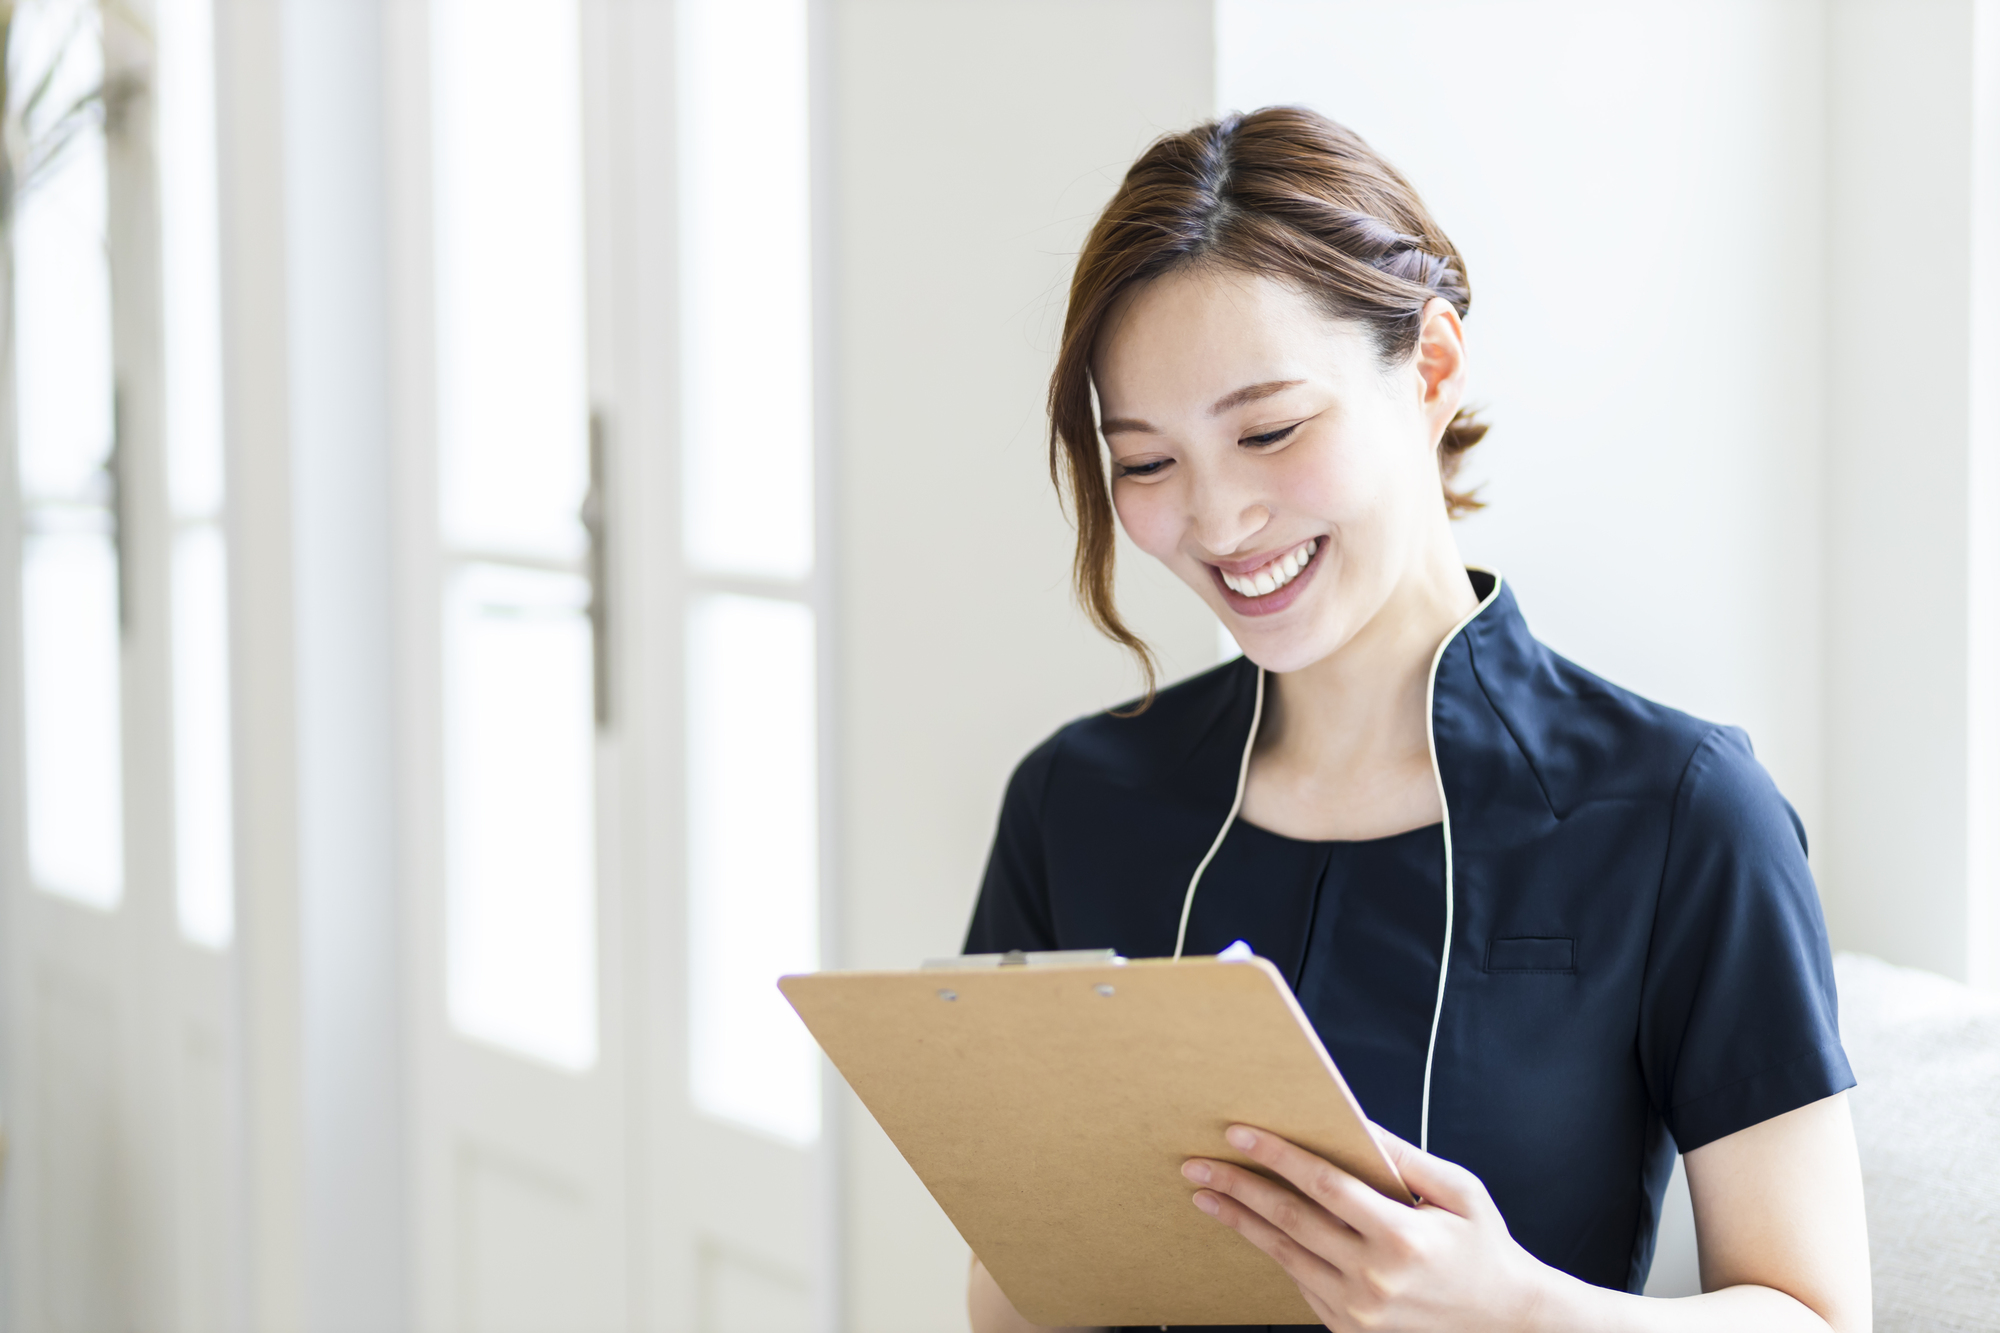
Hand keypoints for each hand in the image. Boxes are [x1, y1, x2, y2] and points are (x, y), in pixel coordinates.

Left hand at [1182, 1123, 1556, 1331]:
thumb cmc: (1485, 1247)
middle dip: (1237, 1188)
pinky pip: (1301, 1283)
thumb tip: (1356, 1123)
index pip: (1323, 1185)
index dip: (1277, 1156)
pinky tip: (1252, 1228)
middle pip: (1289, 1220)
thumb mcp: (1459, 1192)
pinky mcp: (1350, 1329)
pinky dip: (1274, 1252)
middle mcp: (1374, 1276)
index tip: (1239, 1133)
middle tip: (1197, 1165)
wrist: (1505, 1321)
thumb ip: (1405, 1157)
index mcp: (1402, 1236)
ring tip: (1207, 1196)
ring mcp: (1359, 1310)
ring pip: (1284, 1255)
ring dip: (1240, 1222)